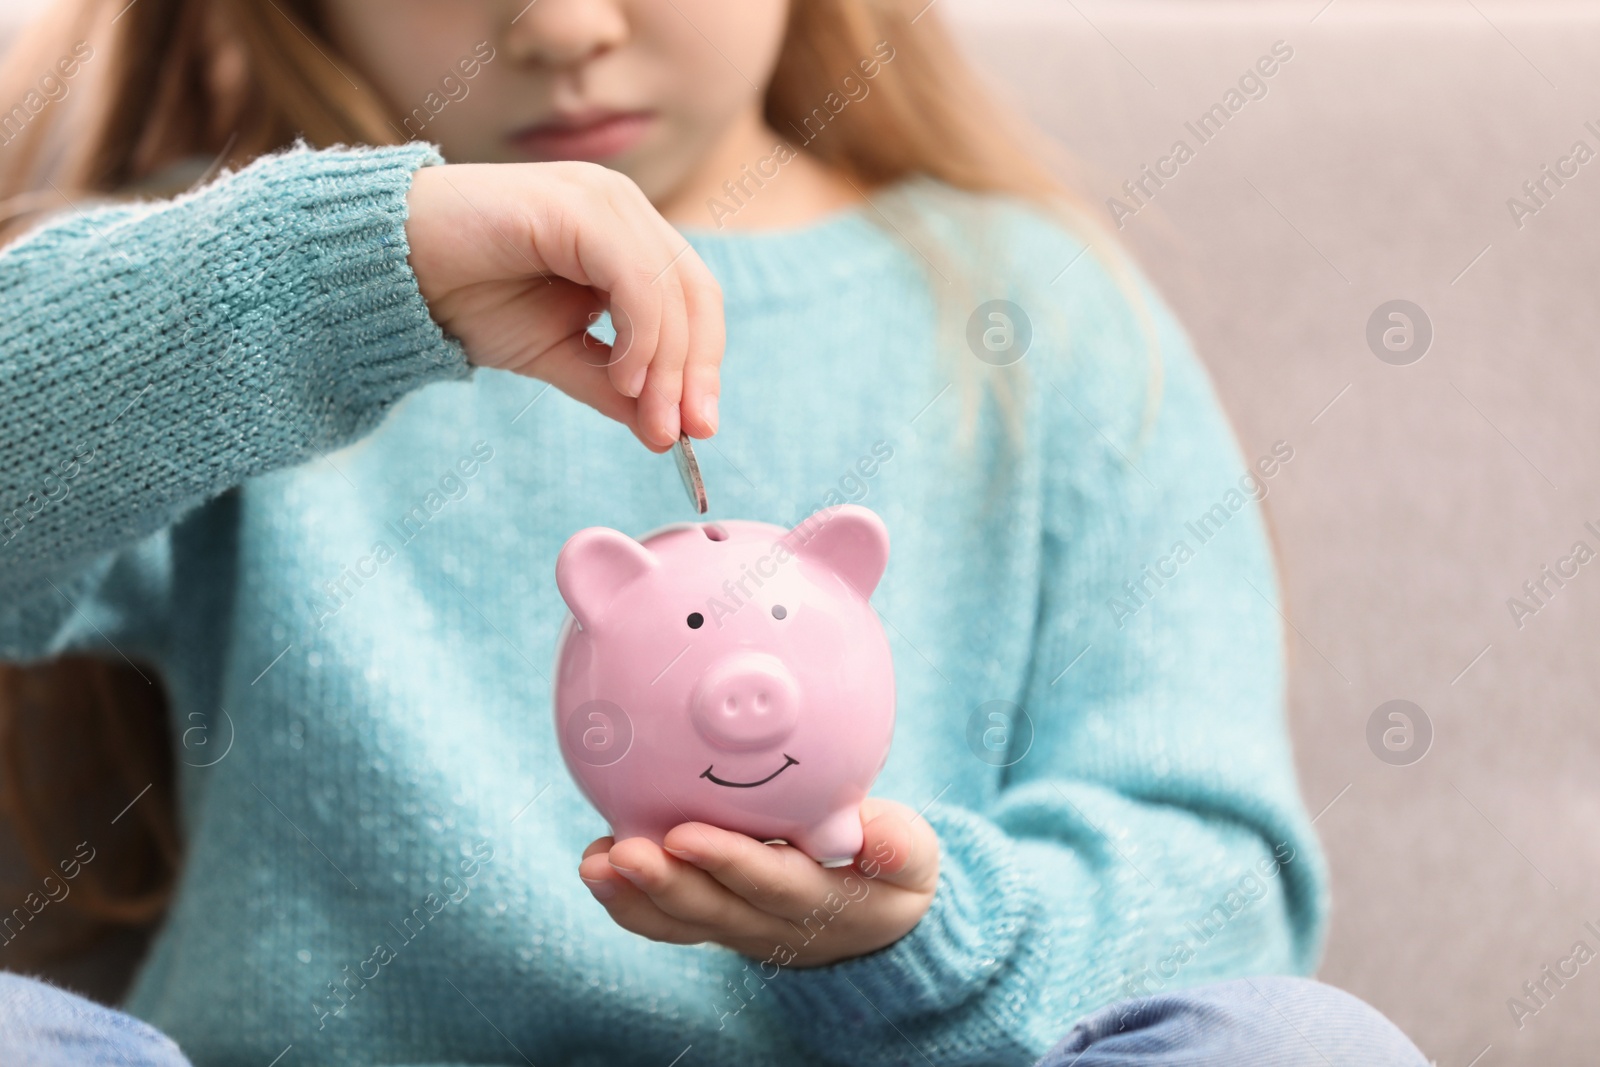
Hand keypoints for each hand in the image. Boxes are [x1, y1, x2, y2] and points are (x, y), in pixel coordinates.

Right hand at [405, 162, 723, 451]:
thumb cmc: (467, 297)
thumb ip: (611, 385)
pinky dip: (642, 336)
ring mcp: (602, 200)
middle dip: (695, 370)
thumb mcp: (555, 354)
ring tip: (647, 416)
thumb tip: (667, 431)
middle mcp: (622, 209)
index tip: (698, 428)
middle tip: (685, 433)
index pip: (693, 298)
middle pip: (695, 293)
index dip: (704, 363)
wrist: (391, 271)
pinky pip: (635, 279)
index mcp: (625, 236)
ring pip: (671, 290)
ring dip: (668, 365)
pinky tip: (624, 379)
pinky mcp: (578, 207)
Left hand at [576, 798, 939, 966]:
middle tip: (619, 851)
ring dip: (634, 897)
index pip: (774, 886)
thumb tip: (876, 834)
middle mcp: (773, 926)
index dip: (730, 863)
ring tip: (592, 864)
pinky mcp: (714, 920)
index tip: (686, 834)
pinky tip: (594, 865)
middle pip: (713, 909)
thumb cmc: (893, 871)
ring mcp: (738, 928)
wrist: (878, 926)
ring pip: (681, 921)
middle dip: (664, 882)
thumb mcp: (916, 859)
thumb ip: (900, 847)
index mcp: (825, 905)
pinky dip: (628, 901)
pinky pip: (666, 922)